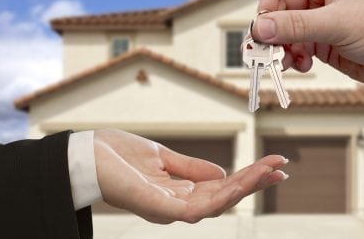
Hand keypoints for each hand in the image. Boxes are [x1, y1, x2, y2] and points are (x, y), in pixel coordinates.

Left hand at [93, 129, 287, 223]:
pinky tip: (240, 182)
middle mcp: (176, 205)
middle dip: (254, 183)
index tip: (272, 164)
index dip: (246, 178)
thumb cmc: (115, 156)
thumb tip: (223, 174)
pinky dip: (222, 195)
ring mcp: (168, 209)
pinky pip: (197, 207)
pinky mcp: (159, 208)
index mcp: (178, 193)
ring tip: (270, 171)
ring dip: (245, 188)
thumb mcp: (161, 157)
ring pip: (217, 204)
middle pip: (224, 197)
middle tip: (281, 168)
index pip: (220, 188)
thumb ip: (190, 168)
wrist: (82, 155)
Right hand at [252, 0, 363, 87]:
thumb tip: (260, 28)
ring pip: (284, 29)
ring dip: (280, 46)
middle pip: (279, 4)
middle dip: (272, 27)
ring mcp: (319, 18)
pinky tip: (301, 64)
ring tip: (283, 61)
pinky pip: (294, 46)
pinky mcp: (320, 41)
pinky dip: (292, 57)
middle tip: (265, 46)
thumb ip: (296, 26)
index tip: (264, 17)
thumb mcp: (338, 24)